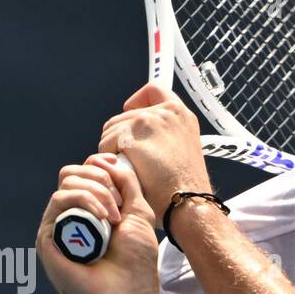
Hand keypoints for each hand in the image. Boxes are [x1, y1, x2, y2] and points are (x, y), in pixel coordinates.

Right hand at [37, 154, 162, 293]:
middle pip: (73, 172)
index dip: (102, 165)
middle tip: (119, 204)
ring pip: (67, 182)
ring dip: (96, 191)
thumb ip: (127, 184)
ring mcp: (59, 226)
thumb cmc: (136, 263)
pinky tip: (104, 218)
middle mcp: (73, 216)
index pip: (87, 172)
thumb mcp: (139, 215)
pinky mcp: (48, 237)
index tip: (119, 173)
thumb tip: (108, 160)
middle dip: (100, 178)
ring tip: (114, 216)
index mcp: (93, 210)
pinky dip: (84, 200)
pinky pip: (59, 200)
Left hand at [97, 83, 211, 221]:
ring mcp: (148, 121)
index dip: (138, 100)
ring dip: (114, 149)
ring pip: (111, 129)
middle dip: (121, 136)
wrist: (188, 203)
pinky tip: (126, 172)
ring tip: (132, 169)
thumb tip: (142, 138)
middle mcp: (166, 112)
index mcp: (181, 115)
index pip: (153, 90)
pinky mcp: (131, 135)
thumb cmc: (186, 188)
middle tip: (132, 160)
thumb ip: (166, 136)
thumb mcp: (184, 151)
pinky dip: (110, 160)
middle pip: (124, 115)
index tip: (131, 111)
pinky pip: (106, 144)